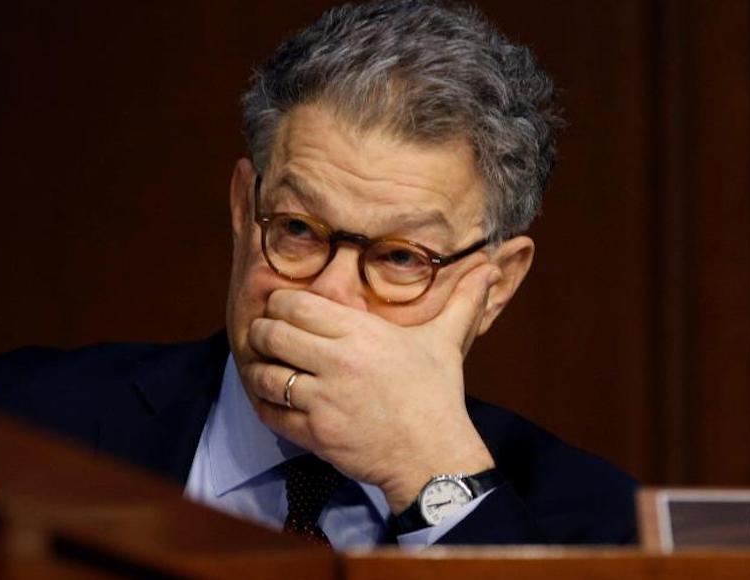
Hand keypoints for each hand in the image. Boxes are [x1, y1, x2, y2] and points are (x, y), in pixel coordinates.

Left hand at [241, 264, 502, 512]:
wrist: (433, 455)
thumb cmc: (437, 396)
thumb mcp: (446, 342)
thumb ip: (463, 301)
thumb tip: (489, 268)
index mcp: (362, 332)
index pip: (295, 304)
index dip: (281, 304)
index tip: (284, 311)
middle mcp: (337, 361)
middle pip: (271, 333)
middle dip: (263, 333)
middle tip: (268, 338)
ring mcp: (323, 399)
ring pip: (264, 374)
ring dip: (259, 370)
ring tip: (268, 369)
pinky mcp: (315, 432)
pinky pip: (270, 413)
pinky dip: (264, 405)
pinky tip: (273, 400)